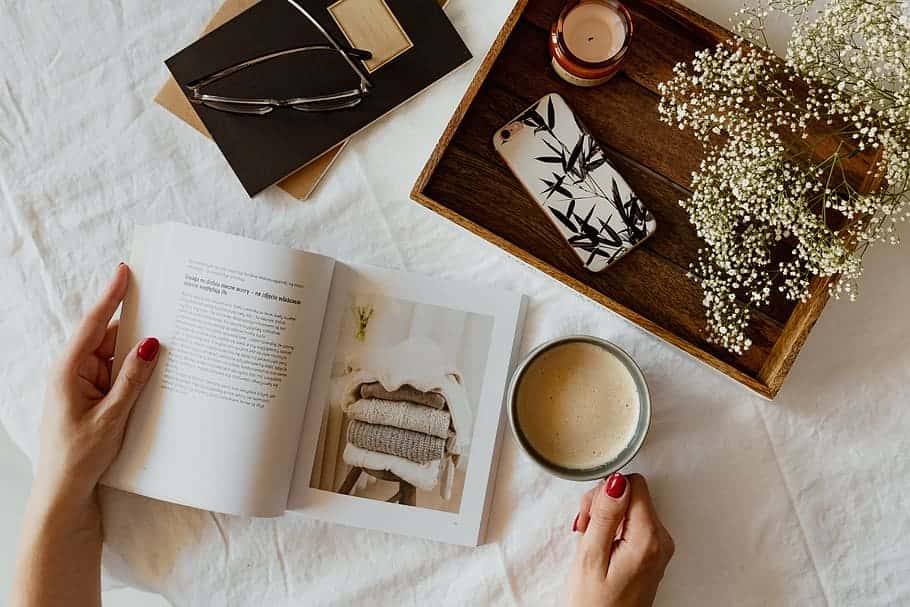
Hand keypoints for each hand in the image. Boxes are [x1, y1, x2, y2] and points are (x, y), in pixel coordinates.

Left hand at [34, 263, 159, 505]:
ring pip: (116, 357)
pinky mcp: (94, 399)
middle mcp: (74, 373)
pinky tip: (158, 368)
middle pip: (107, 338)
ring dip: (138, 352)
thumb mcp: (111, 417)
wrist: (65, 497)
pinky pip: (118, 375)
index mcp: (68, 372)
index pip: (92, 325)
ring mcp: (84, 386)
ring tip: (170, 337)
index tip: (124, 271)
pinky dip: (136, 371)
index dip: (111, 296)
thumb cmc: (79, 459)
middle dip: (134, 323)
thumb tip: (151, 344)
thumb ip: (132, 378)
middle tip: (163, 302)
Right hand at [567, 473, 674, 606]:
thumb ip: (605, 515)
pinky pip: (633, 523)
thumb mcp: (590, 557)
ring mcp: (659, 547)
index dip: (604, 493)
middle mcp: (661, 540)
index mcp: (648, 539)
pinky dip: (614, 528)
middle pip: (633, 493)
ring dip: (607, 517)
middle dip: (604, 504)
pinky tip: (601, 546)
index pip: (632, 485)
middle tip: (586, 529)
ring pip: (631, 506)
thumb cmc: (596, 604)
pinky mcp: (652, 552)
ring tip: (592, 541)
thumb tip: (616, 482)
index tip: (590, 515)